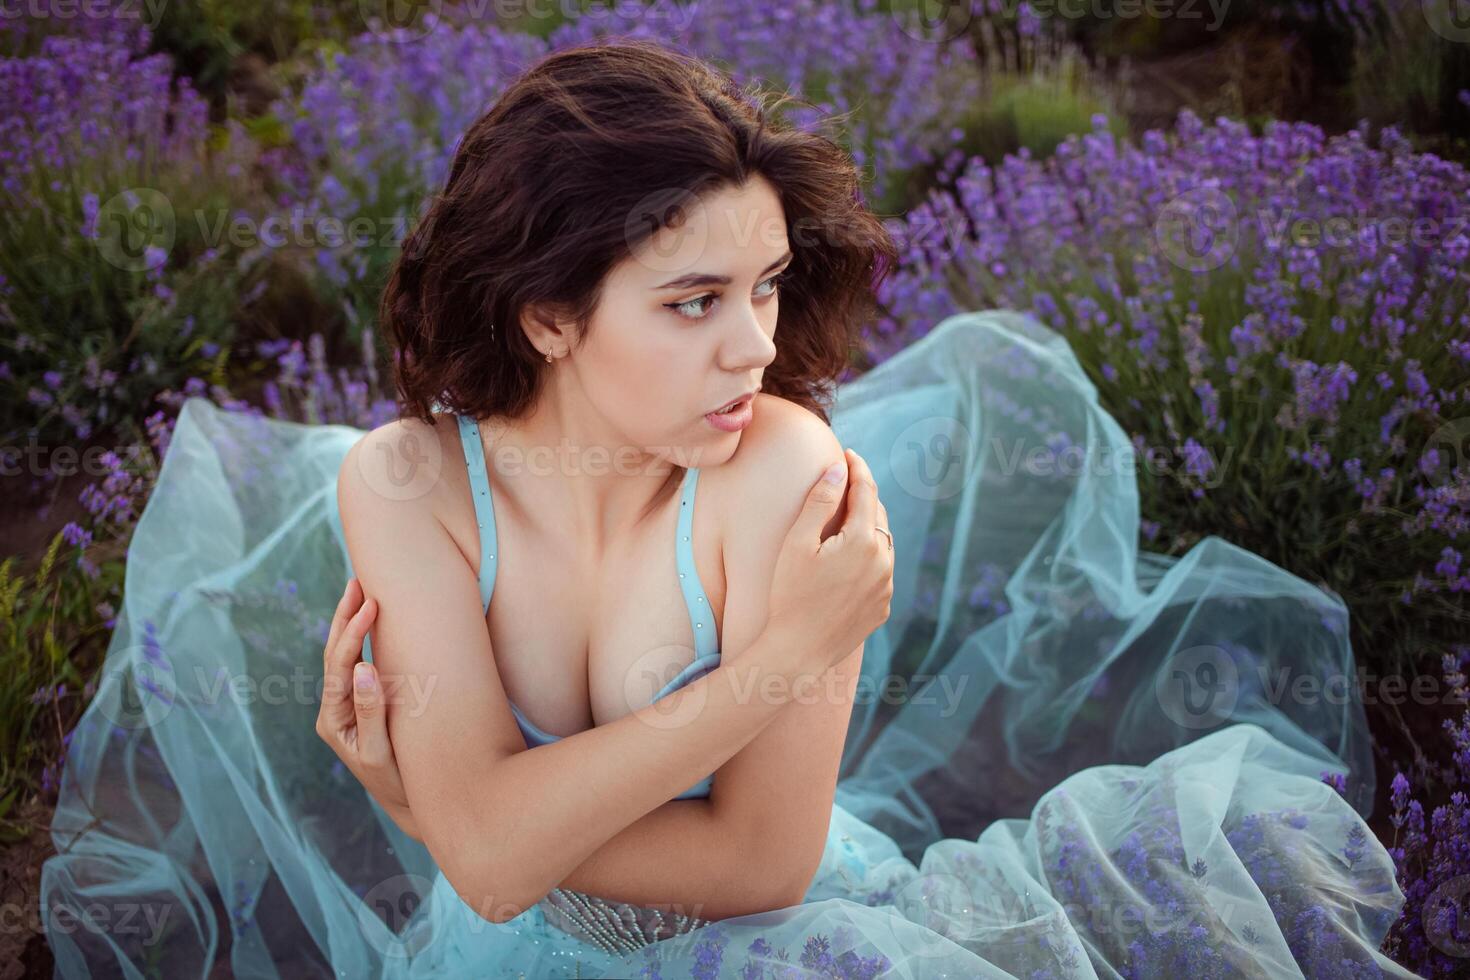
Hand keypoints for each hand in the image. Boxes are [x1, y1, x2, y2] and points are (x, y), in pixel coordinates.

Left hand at [314, 577, 421, 841]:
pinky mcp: (362, 706)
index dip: (351, 633)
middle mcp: (334, 711)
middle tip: (357, 583)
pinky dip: (362, 640)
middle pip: (333, 655)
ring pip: (343, 658)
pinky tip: (371, 621)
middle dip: (344, 618)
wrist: (408, 805)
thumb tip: (363, 666)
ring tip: (359, 591)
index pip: (339, 667)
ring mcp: (346, 708)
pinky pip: (358, 666)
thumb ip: (372, 710)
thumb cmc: (398, 781)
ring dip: (350, 623)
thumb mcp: (382, 750)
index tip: (370, 606)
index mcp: (333, 720)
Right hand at [766, 448, 894, 672]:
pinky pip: (881, 572)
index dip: (857, 468)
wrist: (797, 653)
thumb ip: (821, 500)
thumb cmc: (788, 595)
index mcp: (865, 541)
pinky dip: (869, 557)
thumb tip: (839, 466)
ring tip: (847, 517)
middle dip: (864, 495)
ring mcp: (886, 588)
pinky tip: (848, 558)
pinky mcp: (882, 608)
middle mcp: (884, 562)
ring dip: (868, 527)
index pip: (867, 491)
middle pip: (878, 515)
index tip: (848, 452)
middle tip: (845, 481)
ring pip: (883, 544)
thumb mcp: (798, 542)